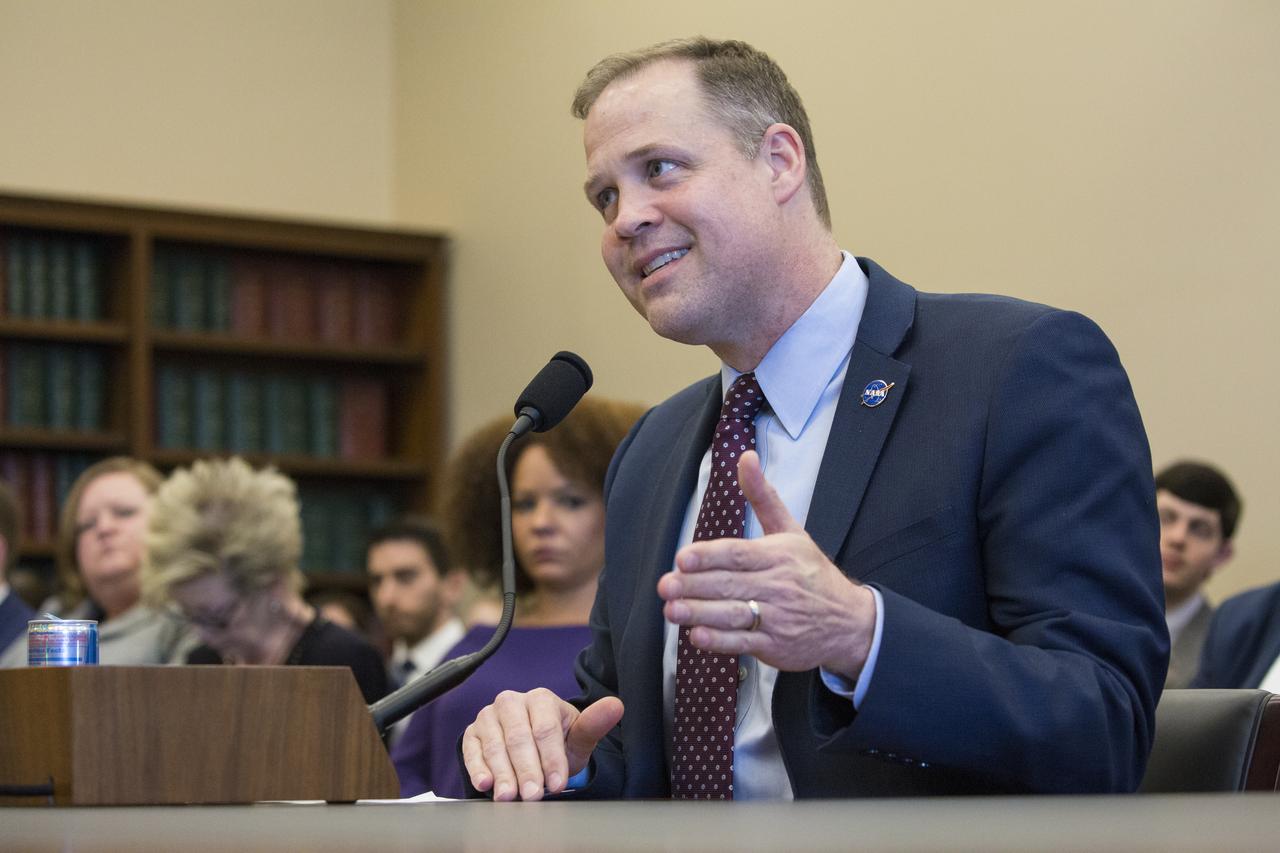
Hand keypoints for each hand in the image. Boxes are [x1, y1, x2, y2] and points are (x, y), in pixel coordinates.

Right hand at [461, 689, 623, 800]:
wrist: (533, 745)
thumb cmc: (558, 742)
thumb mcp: (578, 737)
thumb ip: (594, 724)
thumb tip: (616, 705)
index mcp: (541, 698)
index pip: (546, 729)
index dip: (552, 758)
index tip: (557, 783)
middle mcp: (512, 702)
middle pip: (519, 737)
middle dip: (527, 769)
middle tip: (532, 794)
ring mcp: (489, 716)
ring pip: (495, 744)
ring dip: (502, 772)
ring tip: (509, 796)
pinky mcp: (472, 732)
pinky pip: (471, 749)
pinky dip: (477, 767)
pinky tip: (484, 784)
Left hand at [657, 450, 875, 678]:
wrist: (850, 622)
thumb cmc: (812, 573)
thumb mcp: (792, 531)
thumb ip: (762, 496)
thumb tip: (745, 457)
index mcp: (779, 555)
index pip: (738, 554)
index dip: (709, 556)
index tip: (681, 558)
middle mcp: (778, 586)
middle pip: (730, 584)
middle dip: (694, 585)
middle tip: (664, 585)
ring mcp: (778, 618)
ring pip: (733, 614)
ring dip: (700, 613)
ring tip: (672, 610)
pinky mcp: (776, 646)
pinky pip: (743, 643)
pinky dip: (720, 641)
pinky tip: (697, 636)